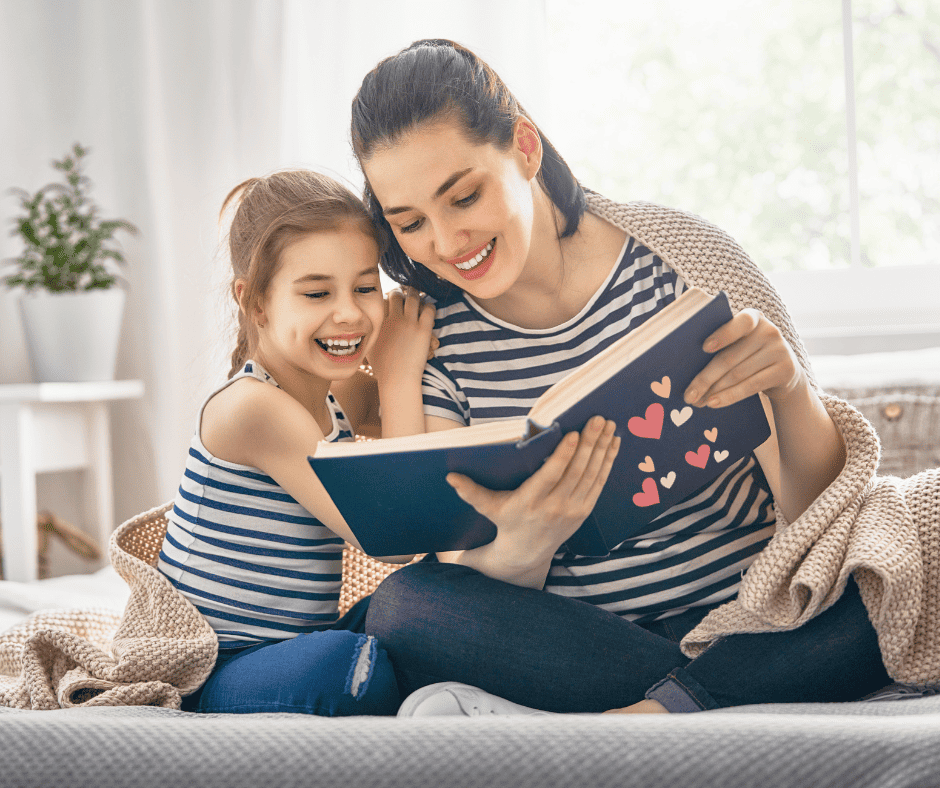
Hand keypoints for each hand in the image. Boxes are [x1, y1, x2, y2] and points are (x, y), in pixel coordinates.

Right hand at [368, 287, 436, 387]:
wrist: (397, 379)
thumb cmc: (383, 368)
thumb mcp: (369, 347)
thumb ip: (369, 334)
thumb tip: (365, 328)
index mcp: (379, 322)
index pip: (382, 299)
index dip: (387, 296)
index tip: (391, 297)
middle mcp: (393, 319)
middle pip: (397, 294)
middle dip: (401, 292)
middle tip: (406, 293)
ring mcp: (409, 323)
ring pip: (414, 298)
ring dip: (416, 295)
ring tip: (418, 296)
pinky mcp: (423, 330)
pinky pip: (429, 309)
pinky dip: (429, 306)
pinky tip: (429, 308)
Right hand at [446, 417, 620, 566]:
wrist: (527, 552)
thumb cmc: (506, 521)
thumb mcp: (487, 507)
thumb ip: (470, 491)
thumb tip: (450, 477)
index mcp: (530, 502)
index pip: (551, 476)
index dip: (563, 455)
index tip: (573, 434)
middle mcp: (555, 507)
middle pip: (576, 471)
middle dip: (589, 444)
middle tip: (599, 419)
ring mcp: (573, 510)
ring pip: (591, 475)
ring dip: (602, 449)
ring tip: (609, 425)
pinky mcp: (585, 511)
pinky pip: (599, 483)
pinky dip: (607, 462)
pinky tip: (613, 443)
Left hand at [683, 309, 804, 408]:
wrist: (785, 372)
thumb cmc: (749, 355)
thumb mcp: (740, 345)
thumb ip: (721, 347)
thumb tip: (687, 368)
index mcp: (753, 318)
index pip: (740, 322)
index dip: (723, 335)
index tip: (704, 348)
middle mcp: (768, 330)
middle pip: (730, 357)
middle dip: (705, 378)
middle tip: (688, 395)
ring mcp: (780, 350)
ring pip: (738, 374)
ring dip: (714, 391)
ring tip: (697, 402)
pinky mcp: (785, 370)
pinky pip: (751, 386)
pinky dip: (730, 396)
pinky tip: (714, 403)